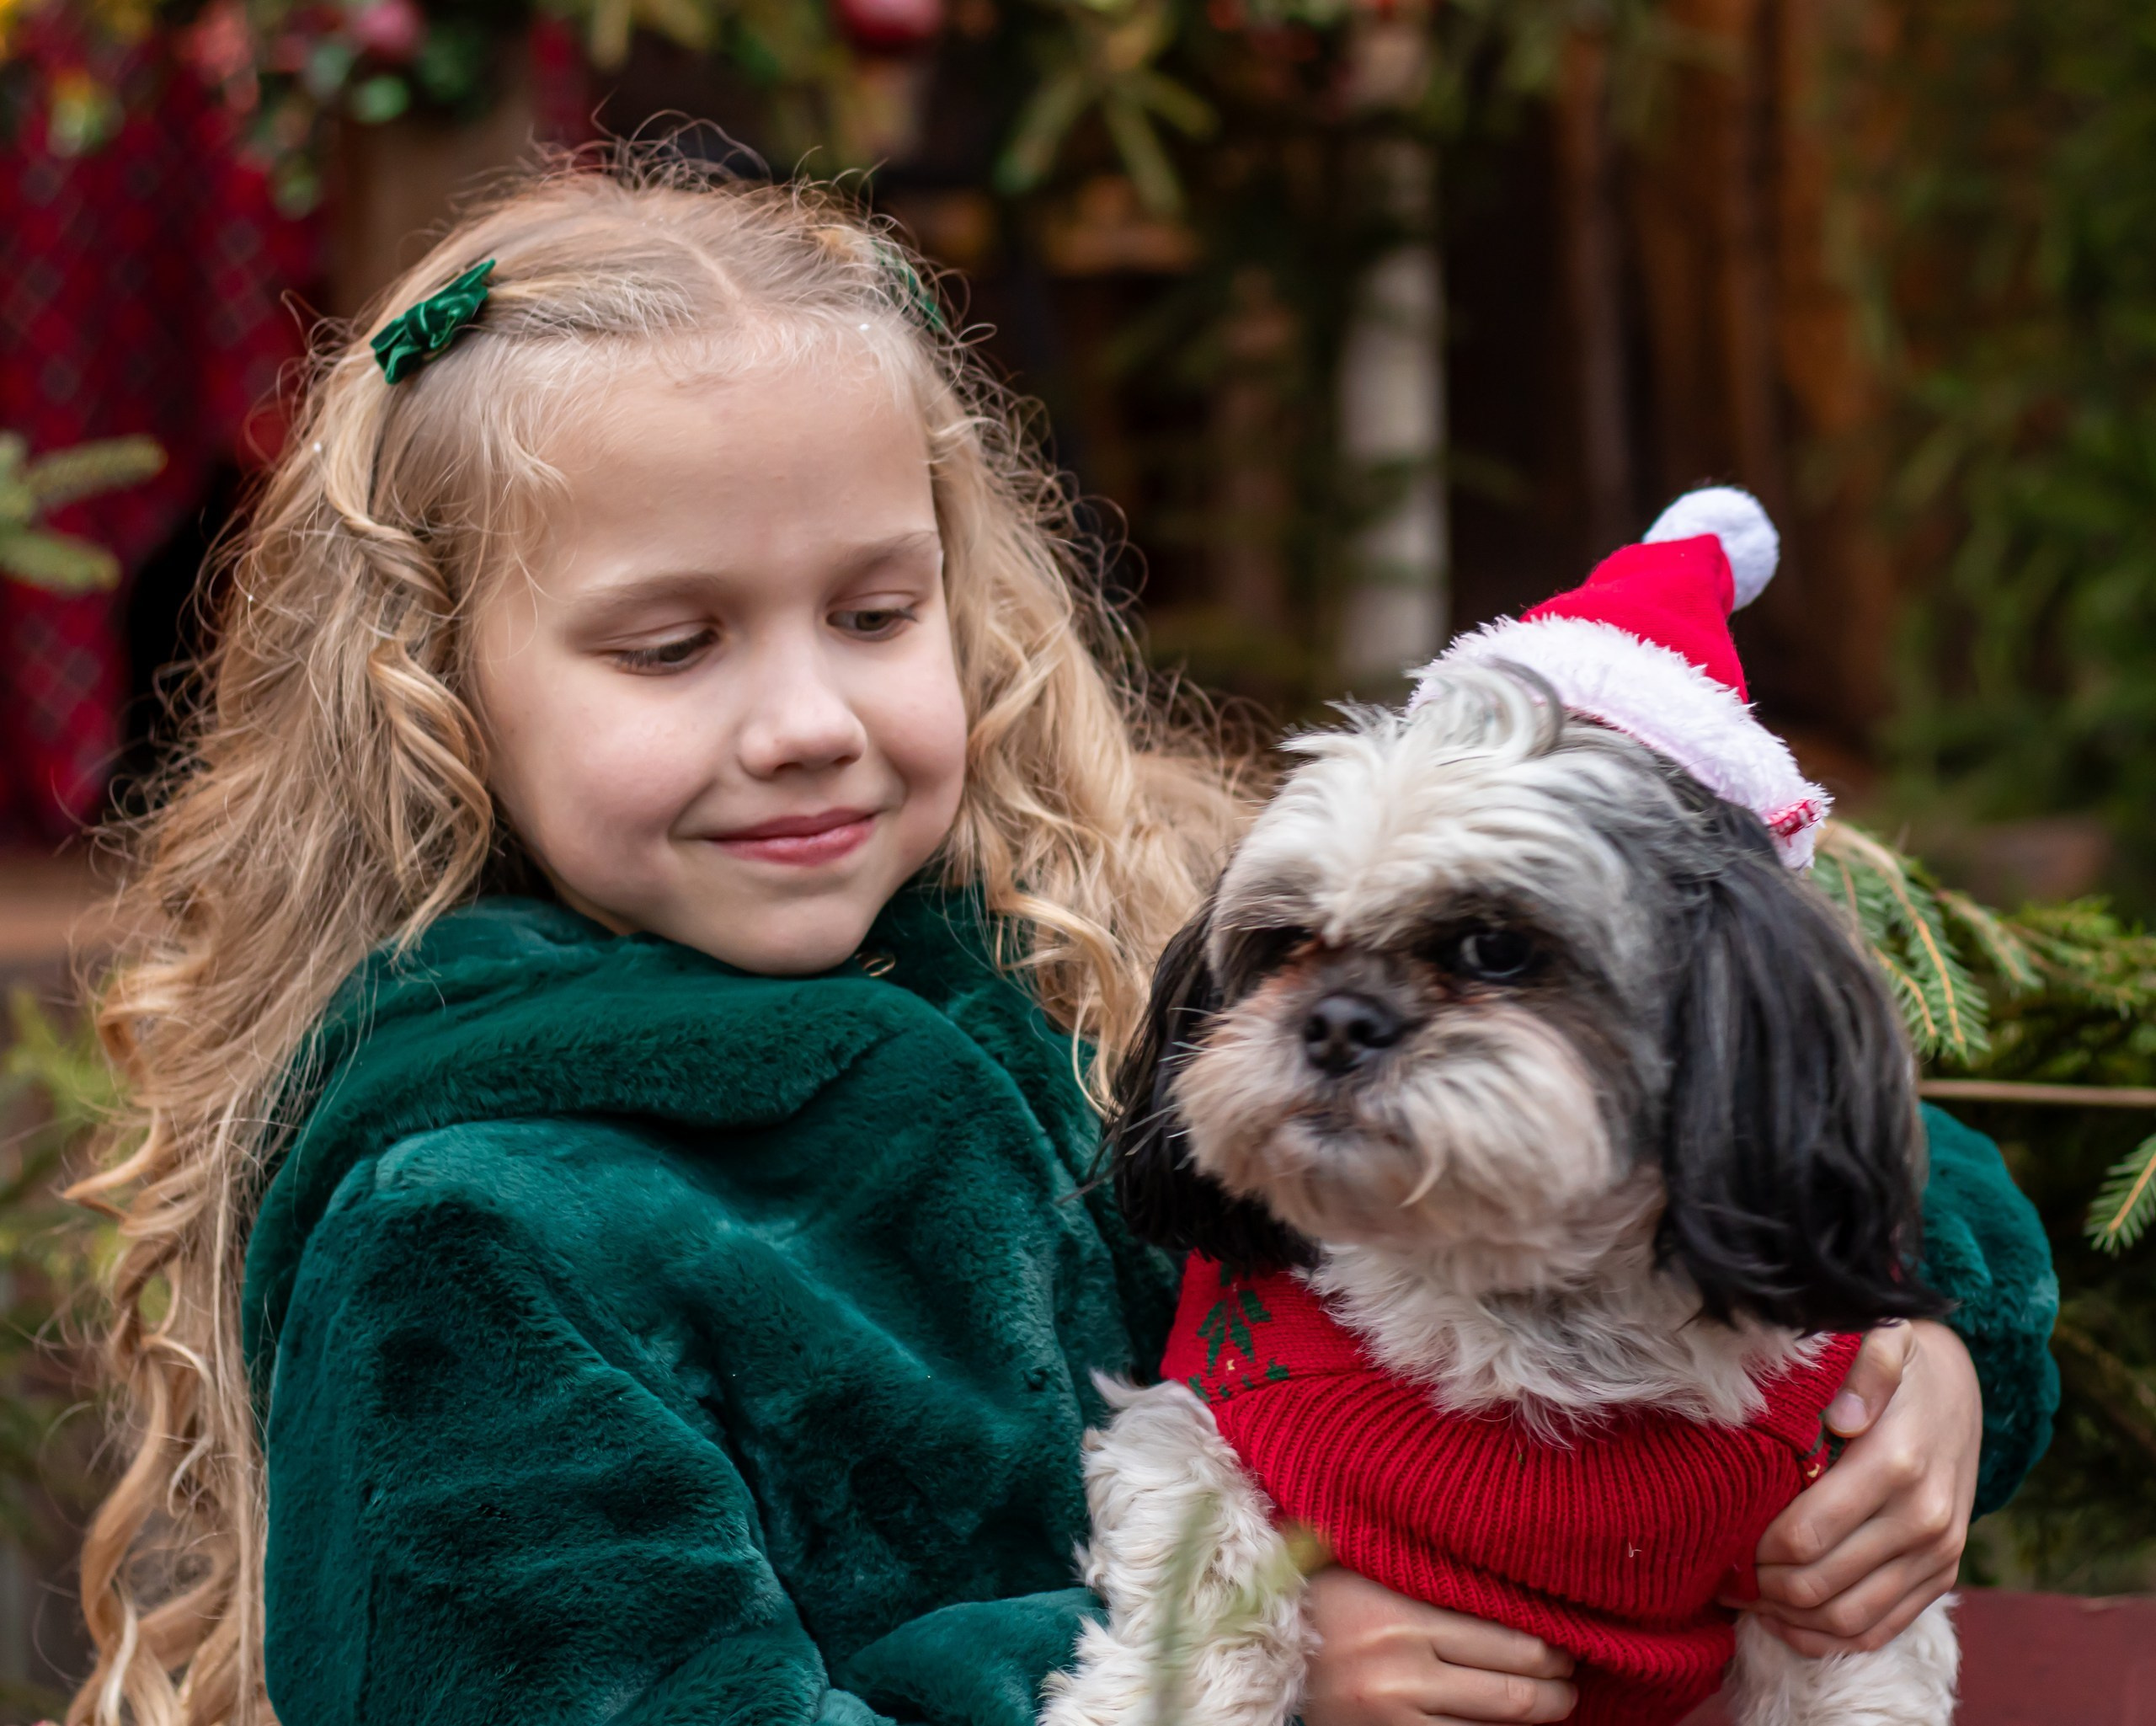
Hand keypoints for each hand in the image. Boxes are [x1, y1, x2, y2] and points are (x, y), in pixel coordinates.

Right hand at [1301, 1566, 1575, 1725]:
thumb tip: (1510, 1589)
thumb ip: (1432, 1581)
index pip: (1510, 1640)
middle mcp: (1405, 1670)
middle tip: (1568, 1682)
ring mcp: (1394, 1713)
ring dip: (1533, 1721)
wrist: (1253, 1644)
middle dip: (1555, 1691)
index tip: (1565, 1647)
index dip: (1551, 1650)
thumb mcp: (1374, 1575)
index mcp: (1406, 1616)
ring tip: (1550, 1706)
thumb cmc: (1318, 1594)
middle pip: (1513, 1691)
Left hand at [1736, 1320, 1980, 1655]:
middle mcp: (1924, 1519)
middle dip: (1761, 1587)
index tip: (1718, 1539)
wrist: (1960, 1386)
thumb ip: (1865, 1369)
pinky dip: (1829, 1638)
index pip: (1806, 1534)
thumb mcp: (1883, 1338)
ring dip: (1789, 1618)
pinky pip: (1882, 1629)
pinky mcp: (1942, 1575)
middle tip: (1719, 1573)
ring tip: (1744, 1597)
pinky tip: (1784, 1619)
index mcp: (1897, 1464)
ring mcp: (1938, 1554)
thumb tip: (1843, 1418)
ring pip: (1850, 1619)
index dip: (1753, 1550)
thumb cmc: (1900, 1362)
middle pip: (1820, 1585)